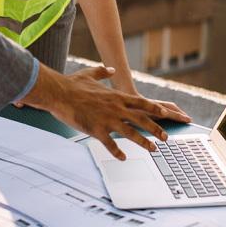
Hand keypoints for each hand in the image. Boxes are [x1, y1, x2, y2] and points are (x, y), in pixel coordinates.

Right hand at [21, 65, 189, 158]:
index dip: (154, 109)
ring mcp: (107, 120)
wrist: (59, 93)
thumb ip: (103, 72)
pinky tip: (123, 158)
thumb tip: (111, 68)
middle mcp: (116, 108)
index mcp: (116, 96)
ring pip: (131, 133)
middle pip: (141, 120)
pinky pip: (110, 144)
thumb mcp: (90, 74)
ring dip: (143, 142)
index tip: (164, 114)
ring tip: (153, 149)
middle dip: (156, 129)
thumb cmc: (72, 84)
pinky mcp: (96, 130)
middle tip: (166, 137)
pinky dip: (117, 152)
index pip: (141, 103)